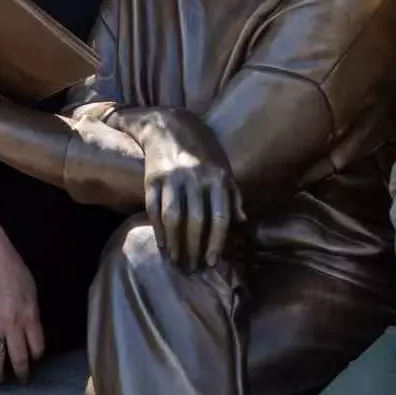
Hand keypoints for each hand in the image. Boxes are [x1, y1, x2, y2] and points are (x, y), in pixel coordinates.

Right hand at [0, 224, 45, 383]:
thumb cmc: (9, 264)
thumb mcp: (30, 287)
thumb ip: (31, 310)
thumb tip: (31, 327)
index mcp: (30, 314)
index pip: (37, 346)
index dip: (35, 357)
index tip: (32, 362)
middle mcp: (13, 324)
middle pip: (18, 357)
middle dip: (19, 371)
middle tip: (18, 379)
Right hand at [111, 107, 241, 271]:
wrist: (169, 126)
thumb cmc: (202, 152)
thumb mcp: (224, 169)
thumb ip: (234, 195)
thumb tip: (243, 222)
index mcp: (217, 178)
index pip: (219, 217)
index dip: (216, 242)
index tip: (212, 262)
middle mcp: (195, 178)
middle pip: (195, 221)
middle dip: (194, 248)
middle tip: (192, 268)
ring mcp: (172, 177)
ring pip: (173, 217)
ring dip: (175, 243)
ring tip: (177, 261)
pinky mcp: (152, 178)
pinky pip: (154, 208)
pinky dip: (158, 229)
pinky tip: (162, 244)